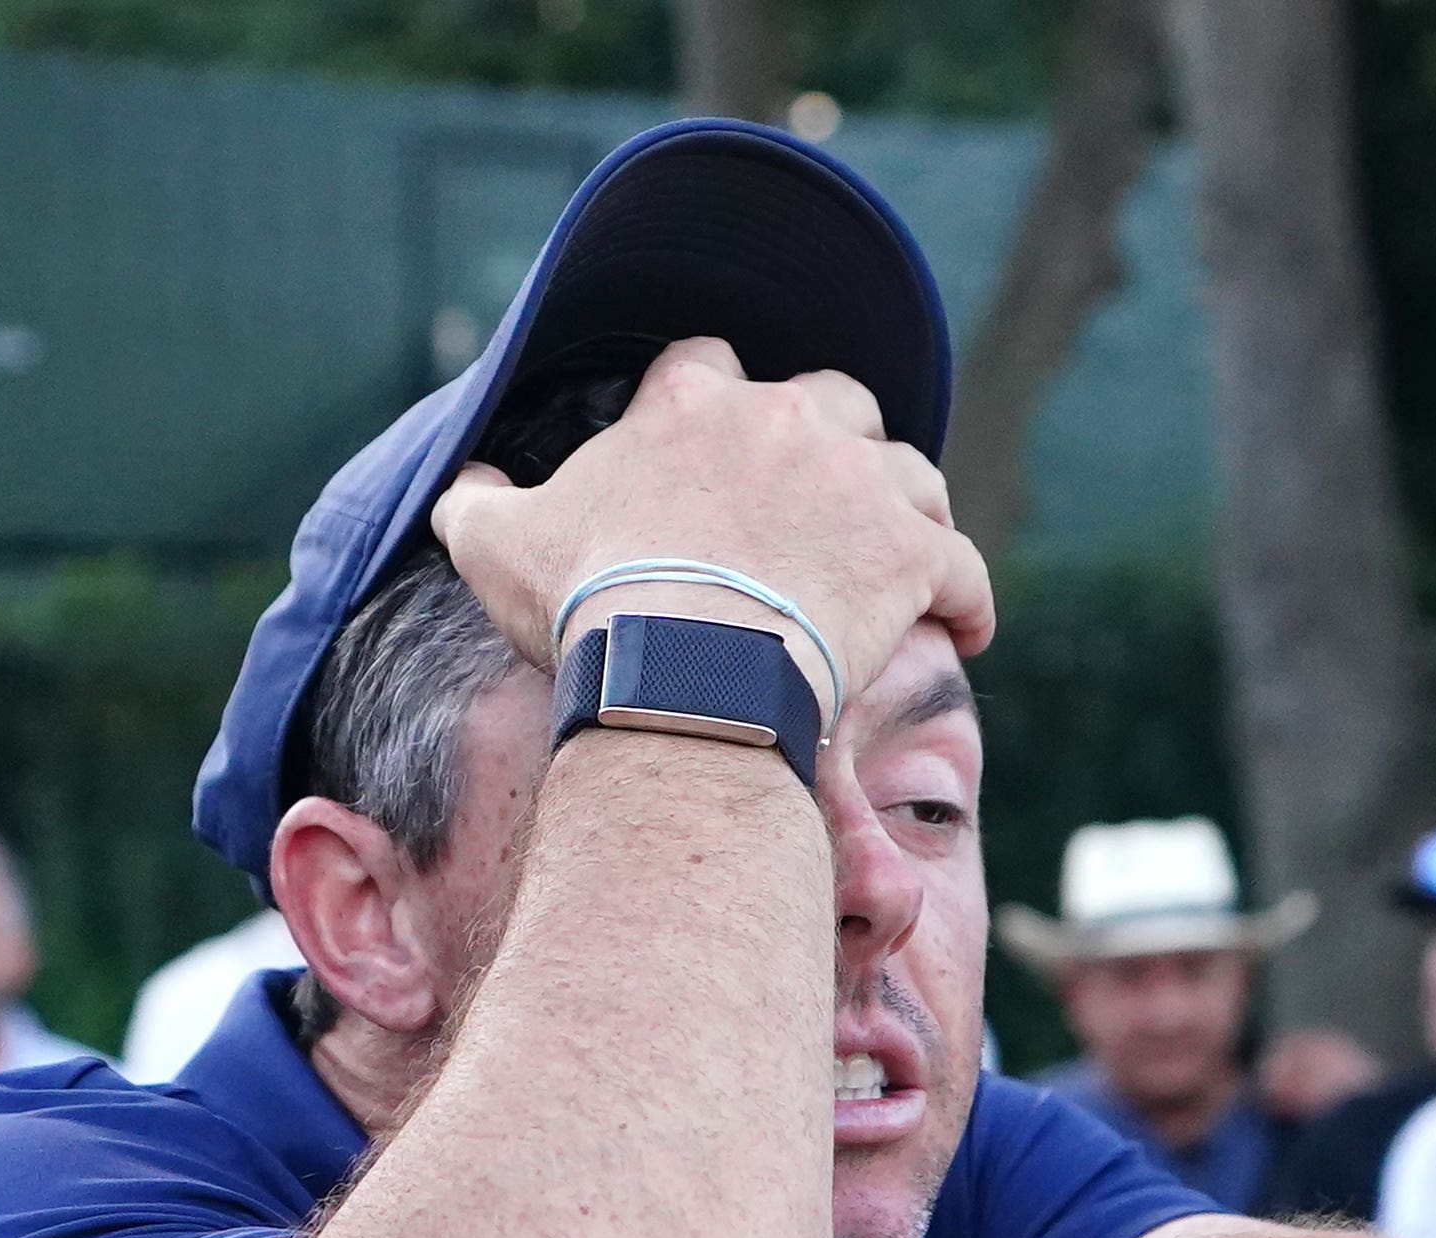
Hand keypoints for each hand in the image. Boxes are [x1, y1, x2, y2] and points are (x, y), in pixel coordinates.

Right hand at [430, 336, 996, 726]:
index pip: (705, 364)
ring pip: (912, 473)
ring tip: (896, 560)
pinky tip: (965, 629)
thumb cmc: (588, 607)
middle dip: (832, 439)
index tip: (710, 449)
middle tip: (819, 502)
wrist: (680, 674)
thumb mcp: (498, 549)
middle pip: (832, 398)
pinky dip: (968, 599)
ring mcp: (859, 483)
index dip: (711, 400)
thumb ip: (476, 506)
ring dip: (907, 509)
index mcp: (690, 403)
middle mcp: (786, 419)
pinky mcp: (913, 556)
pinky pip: (965, 570)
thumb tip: (466, 489)